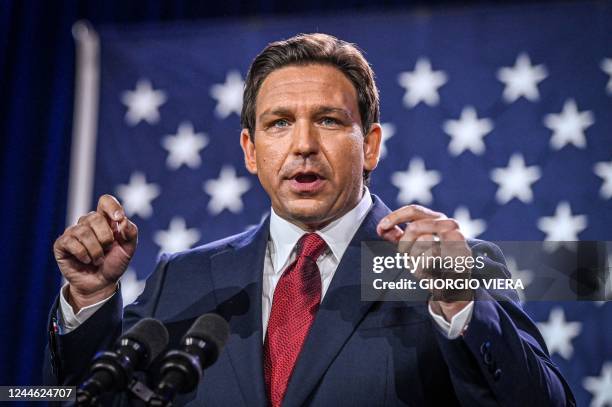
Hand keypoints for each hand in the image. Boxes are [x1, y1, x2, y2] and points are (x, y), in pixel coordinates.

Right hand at [53, 194, 137, 310]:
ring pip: (83, 231)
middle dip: (105, 238)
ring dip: (95, 250)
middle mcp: (88, 223)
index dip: (111, 207)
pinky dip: (83, 254)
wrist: (101, 284)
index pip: (105, 201)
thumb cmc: (114, 263)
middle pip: (95, 217)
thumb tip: (123, 220)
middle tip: (107, 250)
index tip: (118, 218)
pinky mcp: (62, 244)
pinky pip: (71, 242)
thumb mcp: (129, 249)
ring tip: (98, 260)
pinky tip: (86, 260)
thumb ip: (131, 232)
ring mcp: (73, 232)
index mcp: (105, 220)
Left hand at [376, 204, 472, 320]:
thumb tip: (381, 229)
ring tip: (420, 265)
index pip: (414, 210)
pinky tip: (428, 273)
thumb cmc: (432, 265)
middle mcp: (450, 225)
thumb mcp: (412, 248)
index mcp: (438, 219)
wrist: (453, 289)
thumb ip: (398, 237)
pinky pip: (430, 258)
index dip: (395, 217)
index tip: (381, 227)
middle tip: (407, 257)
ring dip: (414, 257)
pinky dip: (422, 267)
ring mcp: (457, 240)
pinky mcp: (461, 257)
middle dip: (404, 244)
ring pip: (423, 241)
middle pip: (414, 227)